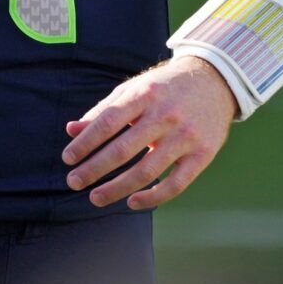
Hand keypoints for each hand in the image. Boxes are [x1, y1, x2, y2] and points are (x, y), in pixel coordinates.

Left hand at [60, 55, 236, 210]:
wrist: (215, 81)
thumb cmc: (164, 88)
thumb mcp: (133, 90)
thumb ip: (103, 110)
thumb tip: (71, 131)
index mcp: (144, 95)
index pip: (107, 122)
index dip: (85, 143)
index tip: (67, 159)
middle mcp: (165, 115)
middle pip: (123, 149)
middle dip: (94, 169)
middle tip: (73, 182)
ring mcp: (186, 136)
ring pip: (146, 171)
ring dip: (117, 188)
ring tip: (95, 198)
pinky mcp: (203, 155)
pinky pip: (176, 184)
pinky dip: (153, 197)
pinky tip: (131, 202)